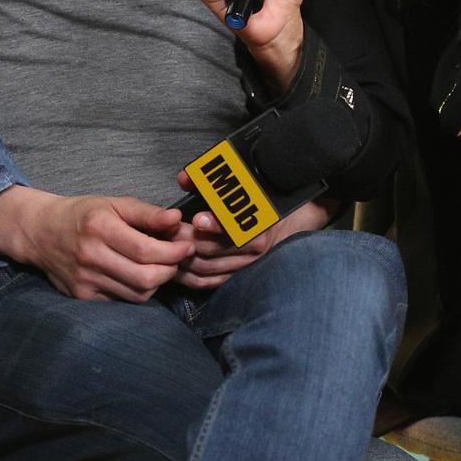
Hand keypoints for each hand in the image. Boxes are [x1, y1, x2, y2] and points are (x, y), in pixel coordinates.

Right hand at [0, 186, 193, 301]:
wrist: (41, 232)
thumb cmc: (83, 214)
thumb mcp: (113, 203)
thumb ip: (147, 213)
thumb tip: (177, 220)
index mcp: (99, 227)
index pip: (146, 250)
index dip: (173, 252)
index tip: (186, 246)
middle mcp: (90, 256)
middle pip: (145, 278)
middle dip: (170, 270)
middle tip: (177, 259)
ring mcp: (85, 280)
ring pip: (137, 295)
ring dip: (156, 283)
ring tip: (159, 266)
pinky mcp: (83, 297)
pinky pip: (122, 301)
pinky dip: (137, 291)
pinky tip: (137, 276)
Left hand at [174, 183, 334, 289]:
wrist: (297, 221)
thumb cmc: (268, 199)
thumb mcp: (250, 184)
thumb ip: (212, 179)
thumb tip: (185, 178)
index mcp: (260, 224)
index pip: (236, 227)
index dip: (216, 224)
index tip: (198, 219)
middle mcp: (254, 248)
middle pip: (213, 250)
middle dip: (186, 241)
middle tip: (166, 231)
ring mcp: (247, 265)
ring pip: (208, 269)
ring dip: (183, 260)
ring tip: (163, 247)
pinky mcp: (239, 275)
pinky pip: (211, 283)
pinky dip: (191, 278)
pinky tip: (174, 269)